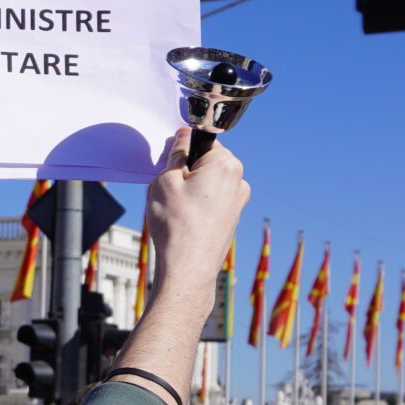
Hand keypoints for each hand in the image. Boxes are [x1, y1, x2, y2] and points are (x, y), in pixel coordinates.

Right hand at [138, 127, 249, 310]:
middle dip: (188, 170)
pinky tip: (185, 221)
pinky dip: (199, 205)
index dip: (183, 150)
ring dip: (192, 189)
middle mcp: (239, 181)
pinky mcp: (232, 219)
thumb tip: (184, 136)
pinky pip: (213, 201)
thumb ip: (177, 153)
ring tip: (176, 209)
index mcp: (226, 165)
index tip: (170, 165)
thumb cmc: (176, 224)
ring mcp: (239, 202)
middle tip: (169, 189)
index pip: (203, 141)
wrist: (188, 268)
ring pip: (210, 183)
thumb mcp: (166, 180)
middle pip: (208, 162)